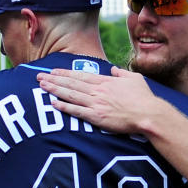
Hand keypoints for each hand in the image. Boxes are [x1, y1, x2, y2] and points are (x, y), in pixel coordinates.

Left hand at [37, 67, 155, 132]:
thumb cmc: (143, 98)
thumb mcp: (134, 79)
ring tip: (42, 86)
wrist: (148, 114)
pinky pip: (77, 111)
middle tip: (39, 77)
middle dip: (54, 79)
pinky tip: (53, 104)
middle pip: (71, 84)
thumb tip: (113, 69)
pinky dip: (64, 107)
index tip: (53, 71)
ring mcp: (96, 104)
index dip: (65, 73)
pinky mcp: (97, 117)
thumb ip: (121, 73)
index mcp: (105, 81)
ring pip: (71, 95)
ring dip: (55, 90)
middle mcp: (98, 91)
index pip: (80, 75)